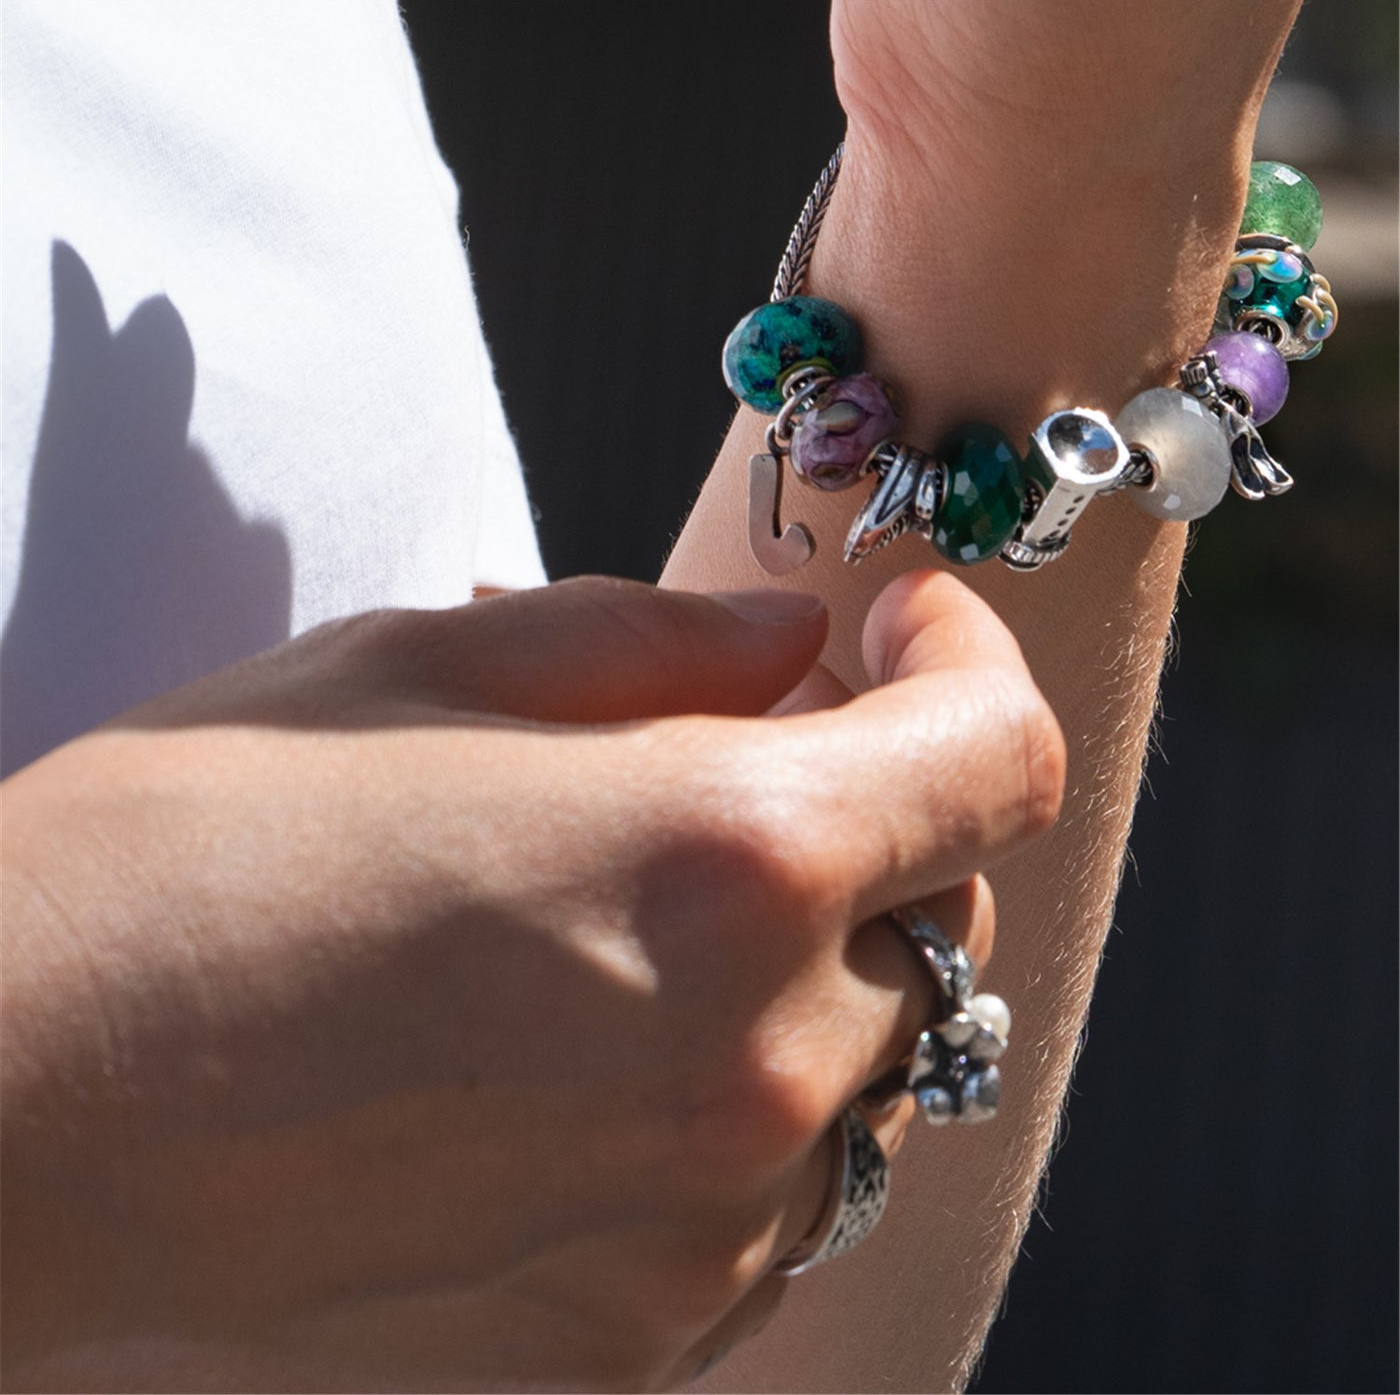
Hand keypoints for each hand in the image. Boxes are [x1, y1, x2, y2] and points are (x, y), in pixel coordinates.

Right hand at [2, 572, 1062, 1391]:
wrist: (2, 1125)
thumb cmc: (186, 858)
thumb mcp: (421, 671)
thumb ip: (654, 646)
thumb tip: (796, 646)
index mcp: (725, 860)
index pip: (998, 756)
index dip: (968, 662)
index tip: (899, 626)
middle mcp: (760, 1066)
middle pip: (945, 909)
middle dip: (879, 812)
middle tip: (749, 757)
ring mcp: (709, 1227)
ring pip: (875, 1061)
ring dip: (812, 966)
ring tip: (652, 917)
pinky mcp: (638, 1335)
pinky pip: (779, 1191)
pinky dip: (743, 1098)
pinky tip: (601, 1053)